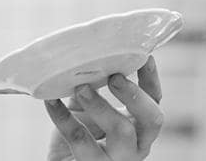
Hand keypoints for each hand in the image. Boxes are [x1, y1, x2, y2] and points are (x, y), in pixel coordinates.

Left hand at [44, 55, 163, 160]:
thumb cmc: (82, 134)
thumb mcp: (90, 109)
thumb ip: (94, 87)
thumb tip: (85, 55)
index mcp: (138, 127)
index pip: (155, 101)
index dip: (151, 78)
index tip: (144, 56)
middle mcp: (136, 144)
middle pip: (152, 119)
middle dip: (135, 95)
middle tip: (114, 77)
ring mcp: (117, 158)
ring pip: (121, 131)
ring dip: (101, 105)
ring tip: (81, 88)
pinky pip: (79, 139)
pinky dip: (62, 116)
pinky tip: (51, 101)